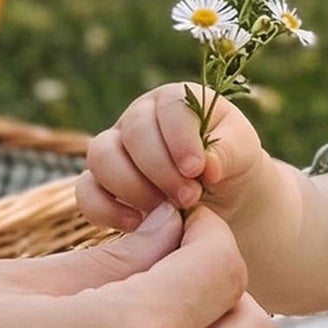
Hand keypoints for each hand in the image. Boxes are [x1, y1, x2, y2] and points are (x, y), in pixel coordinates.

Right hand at [77, 83, 266, 231]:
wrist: (221, 194)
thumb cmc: (231, 164)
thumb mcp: (242, 153)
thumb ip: (227, 153)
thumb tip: (206, 168)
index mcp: (174, 103)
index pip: (170, 108)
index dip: (181, 139)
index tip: (197, 170)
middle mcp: (138, 119)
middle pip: (133, 133)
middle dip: (161, 170)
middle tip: (189, 197)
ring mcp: (114, 149)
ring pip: (101, 157)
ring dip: (134, 188)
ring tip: (168, 211)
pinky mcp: (101, 183)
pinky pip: (86, 192)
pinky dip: (107, 209)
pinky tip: (138, 224)